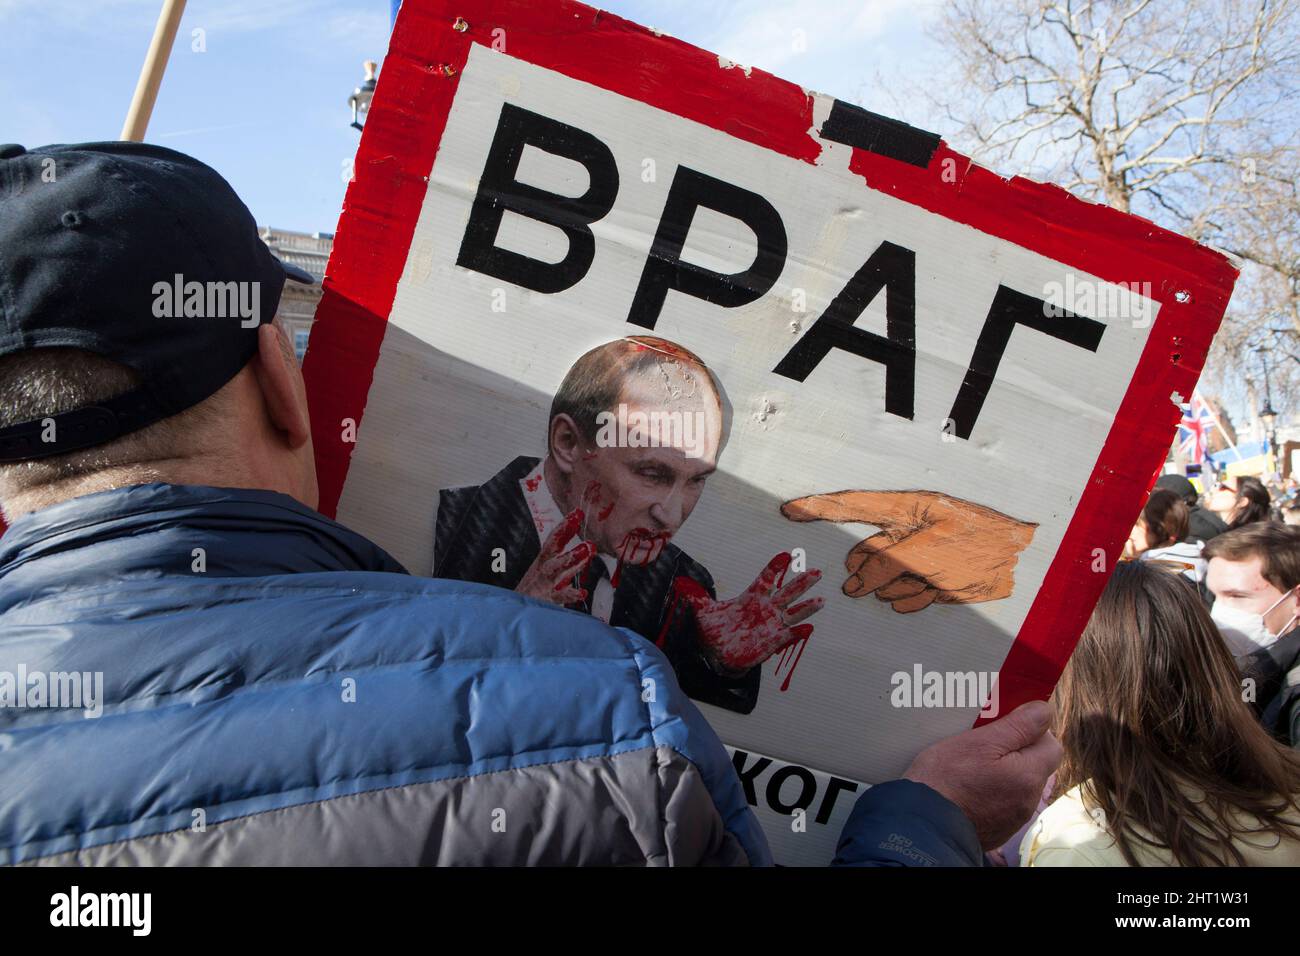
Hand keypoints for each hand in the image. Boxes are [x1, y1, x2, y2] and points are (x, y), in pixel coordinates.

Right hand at [515, 507, 594, 605]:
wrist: (512, 611)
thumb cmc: (534, 590)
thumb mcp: (548, 572)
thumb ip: (568, 561)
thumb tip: (587, 550)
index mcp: (544, 561)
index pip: (555, 539)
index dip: (565, 526)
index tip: (576, 513)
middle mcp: (544, 570)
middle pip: (555, 551)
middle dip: (569, 539)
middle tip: (586, 535)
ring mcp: (545, 585)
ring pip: (558, 570)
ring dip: (572, 560)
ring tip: (587, 551)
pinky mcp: (546, 600)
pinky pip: (559, 597)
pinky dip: (571, 595)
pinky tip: (582, 593)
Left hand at [677, 552, 823, 671]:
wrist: (718, 654)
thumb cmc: (715, 630)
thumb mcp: (703, 612)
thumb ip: (695, 596)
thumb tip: (678, 582)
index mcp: (751, 597)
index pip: (766, 579)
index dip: (774, 568)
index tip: (785, 555)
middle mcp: (766, 609)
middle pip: (787, 592)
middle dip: (801, 583)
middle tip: (816, 571)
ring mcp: (771, 625)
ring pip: (793, 613)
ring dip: (807, 607)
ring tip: (821, 600)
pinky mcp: (773, 641)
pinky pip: (788, 636)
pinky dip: (797, 633)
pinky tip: (808, 629)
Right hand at [781, 490, 1036, 611]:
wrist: (1026, 567)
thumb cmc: (984, 544)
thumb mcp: (933, 550)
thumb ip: (889, 564)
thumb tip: (856, 584)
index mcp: (906, 510)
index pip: (853, 506)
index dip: (818, 509)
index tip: (787, 511)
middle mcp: (905, 532)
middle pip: (863, 553)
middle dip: (863, 572)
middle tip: (858, 587)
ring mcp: (916, 559)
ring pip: (882, 580)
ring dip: (896, 587)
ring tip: (924, 583)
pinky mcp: (928, 583)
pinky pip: (903, 597)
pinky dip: (912, 600)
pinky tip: (931, 594)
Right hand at [902, 700, 1061, 849]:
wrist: (924, 824)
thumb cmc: (947, 778)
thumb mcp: (979, 742)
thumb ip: (1018, 726)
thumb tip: (1045, 711)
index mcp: (1029, 776)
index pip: (1052, 744)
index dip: (1032, 730)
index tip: (1006, 725)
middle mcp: (1028, 801)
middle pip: (1035, 765)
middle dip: (1017, 750)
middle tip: (986, 742)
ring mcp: (1014, 818)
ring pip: (1019, 784)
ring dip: (1005, 771)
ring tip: (973, 765)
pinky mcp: (999, 829)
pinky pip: (1004, 803)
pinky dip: (993, 792)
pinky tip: (970, 787)